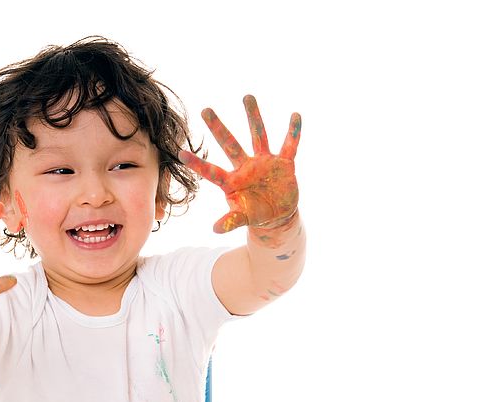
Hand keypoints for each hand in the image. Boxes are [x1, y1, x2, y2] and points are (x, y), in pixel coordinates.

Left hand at [180, 95, 300, 232]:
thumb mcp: (243, 218)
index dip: (197, 163)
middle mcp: (245, 167)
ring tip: (246, 96)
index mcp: (232, 182)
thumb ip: (231, 221)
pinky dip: (294, 133)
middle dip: (218, 127)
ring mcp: (264, 162)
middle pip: (229, 144)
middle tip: (205, 109)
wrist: (277, 215)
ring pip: (258, 135)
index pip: (210, 171)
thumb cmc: (255, 215)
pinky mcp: (283, 163)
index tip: (180, 153)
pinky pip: (289, 145)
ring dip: (253, 117)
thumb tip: (215, 229)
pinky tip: (295, 116)